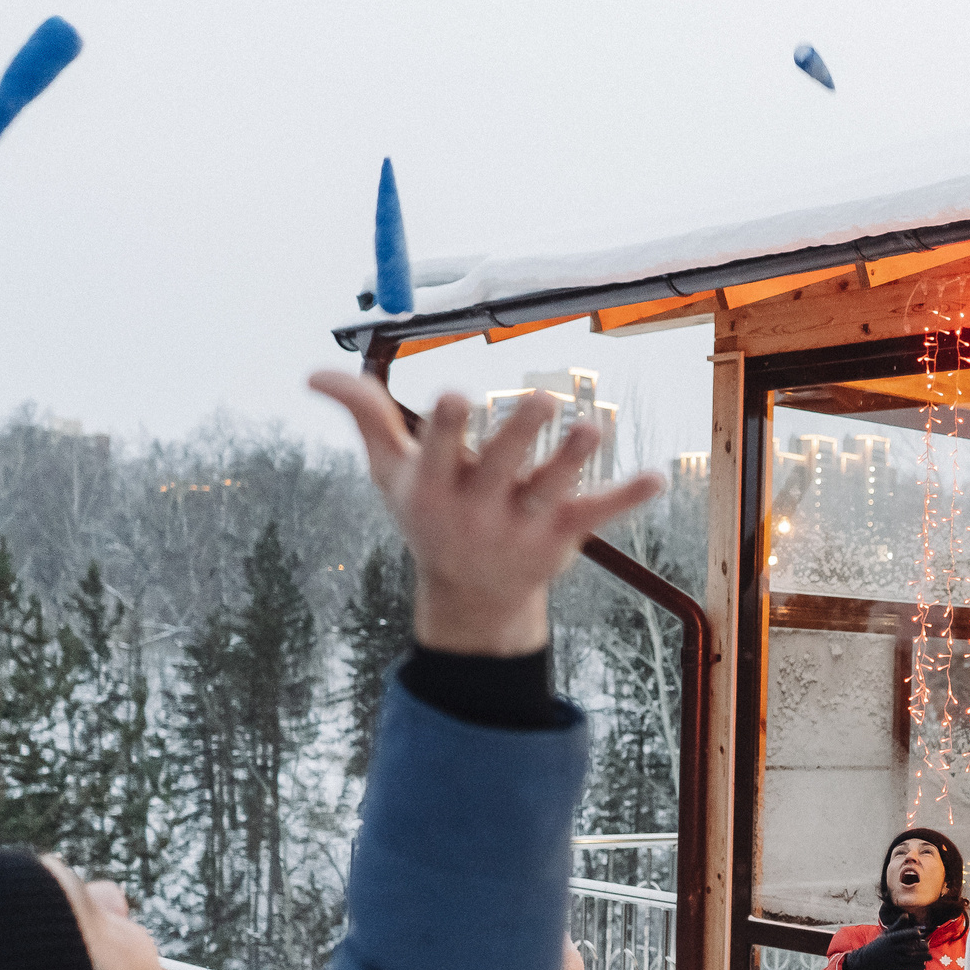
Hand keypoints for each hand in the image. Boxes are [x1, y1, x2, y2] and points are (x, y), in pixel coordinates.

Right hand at [310, 371, 663, 655]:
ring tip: (592, 427)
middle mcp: (479, 508)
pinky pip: (597, 515)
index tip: (455, 395)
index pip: (438, 454)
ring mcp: (523, 525)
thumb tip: (312, 373)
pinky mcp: (563, 537)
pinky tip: (657, 477)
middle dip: (520, 435)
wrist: (471, 597)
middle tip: (542, 397)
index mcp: (434, 488)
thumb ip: (364, 417)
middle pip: (501, 468)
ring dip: (572, 459)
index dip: (446, 428)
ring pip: (551, 490)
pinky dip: (627, 497)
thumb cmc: (429, 514)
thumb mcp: (391, 472)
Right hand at [839, 923, 931, 969]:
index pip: (901, 935)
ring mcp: (893, 960)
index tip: (919, 933)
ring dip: (921, 958)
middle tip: (927, 946)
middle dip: (919, 948)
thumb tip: (906, 914)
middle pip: (907, 948)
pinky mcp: (894, 969)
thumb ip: (898, 925)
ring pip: (909, 960)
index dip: (910, 934)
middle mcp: (892, 949)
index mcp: (890, 939)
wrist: (867, 960)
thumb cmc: (879, 944)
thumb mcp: (886, 933)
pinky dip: (915, 968)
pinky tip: (923, 966)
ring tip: (929, 957)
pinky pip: (906, 969)